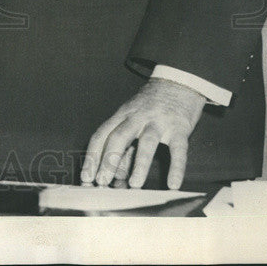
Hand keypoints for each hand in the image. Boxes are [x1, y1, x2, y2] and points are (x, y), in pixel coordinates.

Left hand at [81, 77, 205, 189]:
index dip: (92, 156)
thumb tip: (116, 176)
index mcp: (122, 115)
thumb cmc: (152, 105)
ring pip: (146, 142)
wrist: (179, 82)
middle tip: (102, 182)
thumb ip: (125, 146)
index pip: (101, 135)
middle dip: (108, 161)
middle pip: (118, 137)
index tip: (86, 177)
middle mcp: (137, 117)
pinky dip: (176, 168)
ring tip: (134, 185)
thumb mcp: (133, 119)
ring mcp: (159, 121)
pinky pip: (178, 149)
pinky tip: (172, 184)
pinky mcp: (180, 128)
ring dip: (138, 165)